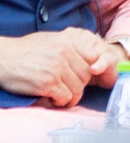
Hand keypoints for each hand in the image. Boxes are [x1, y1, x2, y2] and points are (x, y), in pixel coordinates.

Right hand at [0, 28, 119, 107]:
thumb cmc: (22, 51)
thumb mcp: (48, 40)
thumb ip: (69, 48)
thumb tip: (91, 59)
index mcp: (66, 41)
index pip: (94, 58)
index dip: (89, 70)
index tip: (79, 76)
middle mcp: (64, 53)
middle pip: (87, 76)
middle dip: (79, 85)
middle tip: (66, 89)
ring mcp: (56, 68)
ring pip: (78, 89)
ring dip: (70, 96)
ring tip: (58, 96)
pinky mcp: (48, 83)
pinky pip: (65, 97)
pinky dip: (60, 102)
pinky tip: (50, 99)